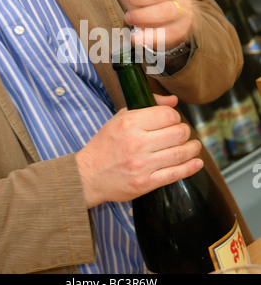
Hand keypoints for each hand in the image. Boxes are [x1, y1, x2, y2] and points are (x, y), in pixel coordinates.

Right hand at [76, 95, 202, 208]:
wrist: (88, 174)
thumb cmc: (105, 144)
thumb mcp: (120, 118)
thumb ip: (148, 105)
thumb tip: (173, 101)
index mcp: (130, 124)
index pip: (167, 115)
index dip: (175, 116)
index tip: (173, 120)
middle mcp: (137, 143)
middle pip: (178, 133)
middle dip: (185, 132)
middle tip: (183, 133)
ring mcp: (142, 165)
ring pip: (180, 153)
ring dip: (192, 149)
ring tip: (194, 146)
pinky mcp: (145, 183)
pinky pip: (175, 174)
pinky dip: (190, 168)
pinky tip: (196, 163)